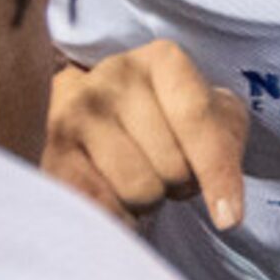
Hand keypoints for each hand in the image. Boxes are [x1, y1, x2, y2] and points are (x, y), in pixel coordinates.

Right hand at [43, 40, 248, 228]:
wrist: (94, 118)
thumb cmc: (167, 122)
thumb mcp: (211, 117)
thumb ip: (226, 142)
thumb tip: (224, 201)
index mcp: (161, 60)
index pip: (197, 119)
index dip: (218, 174)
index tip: (230, 219)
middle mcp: (113, 75)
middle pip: (172, 165)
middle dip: (178, 184)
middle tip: (163, 170)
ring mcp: (74, 112)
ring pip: (138, 190)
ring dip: (146, 202)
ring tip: (134, 178)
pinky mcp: (50, 152)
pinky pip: (101, 207)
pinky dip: (117, 216)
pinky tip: (111, 194)